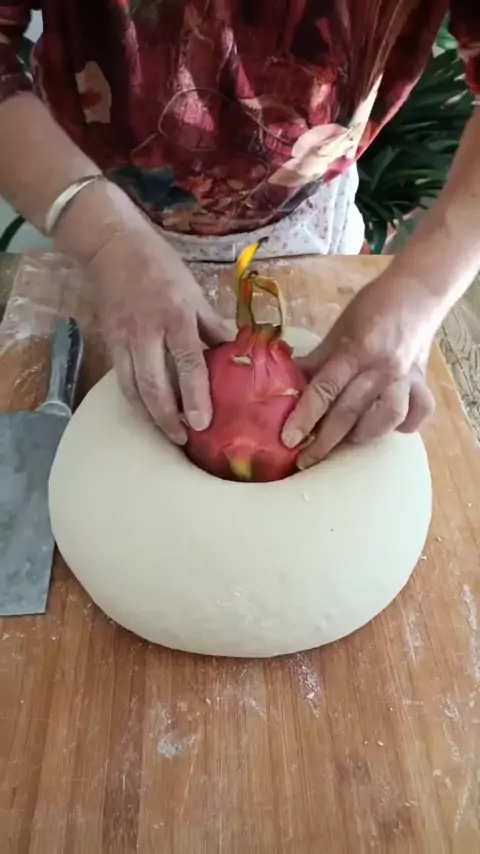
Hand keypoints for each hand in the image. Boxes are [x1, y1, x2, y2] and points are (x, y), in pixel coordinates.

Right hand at [86, 219, 229, 443]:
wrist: (113, 249)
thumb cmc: (161, 268)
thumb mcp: (195, 292)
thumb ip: (213, 326)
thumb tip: (237, 353)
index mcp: (176, 316)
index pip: (188, 362)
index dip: (196, 395)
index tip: (203, 422)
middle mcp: (148, 333)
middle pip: (155, 385)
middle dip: (168, 417)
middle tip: (184, 440)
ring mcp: (125, 340)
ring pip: (134, 389)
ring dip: (150, 416)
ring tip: (169, 434)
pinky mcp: (110, 344)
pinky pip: (122, 381)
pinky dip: (135, 402)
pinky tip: (149, 414)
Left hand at [282, 275, 436, 467]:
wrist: (417, 292)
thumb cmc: (372, 307)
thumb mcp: (339, 328)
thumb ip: (317, 359)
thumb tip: (286, 382)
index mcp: (357, 350)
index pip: (326, 389)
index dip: (305, 416)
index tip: (288, 439)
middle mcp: (383, 369)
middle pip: (350, 412)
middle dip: (324, 441)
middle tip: (304, 460)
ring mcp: (407, 379)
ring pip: (386, 419)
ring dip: (362, 435)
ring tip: (344, 442)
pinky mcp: (423, 384)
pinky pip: (416, 415)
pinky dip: (402, 427)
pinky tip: (385, 428)